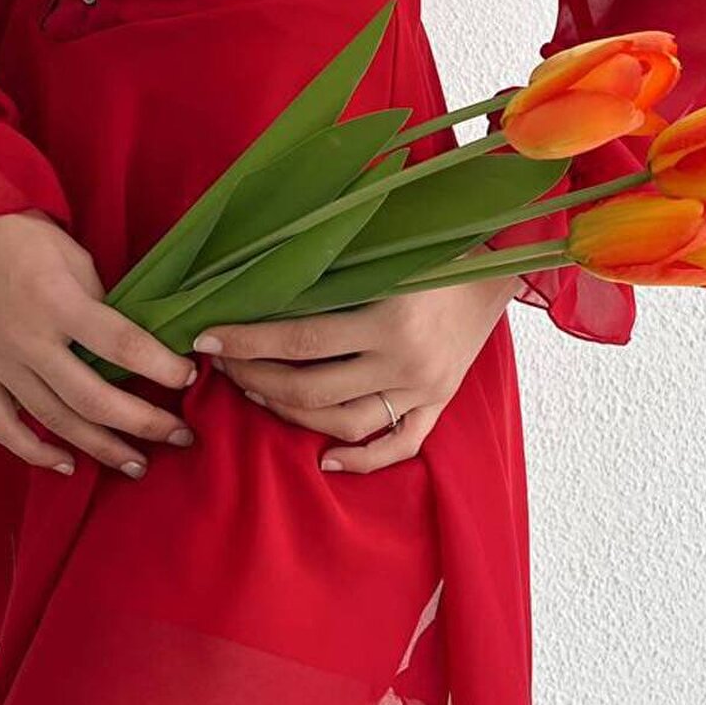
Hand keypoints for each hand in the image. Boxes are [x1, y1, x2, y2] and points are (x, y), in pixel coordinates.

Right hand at [0, 210, 197, 477]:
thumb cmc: (16, 231)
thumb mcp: (72, 256)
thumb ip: (99, 304)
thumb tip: (129, 346)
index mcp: (56, 301)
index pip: (121, 344)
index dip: (161, 366)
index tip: (188, 377)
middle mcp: (26, 339)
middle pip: (92, 398)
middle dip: (143, 423)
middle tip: (180, 436)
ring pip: (53, 420)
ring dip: (99, 447)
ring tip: (136, 463)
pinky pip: (2, 424)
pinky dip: (33, 451)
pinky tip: (66, 464)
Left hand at [196, 275, 523, 474]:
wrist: (500, 262)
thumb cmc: (433, 245)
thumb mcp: (383, 249)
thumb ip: (330, 265)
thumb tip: (256, 272)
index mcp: (389, 319)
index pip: (299, 341)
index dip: (247, 342)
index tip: (206, 338)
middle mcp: (405, 362)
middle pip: (311, 389)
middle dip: (256, 378)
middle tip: (224, 363)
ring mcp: (424, 389)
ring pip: (343, 423)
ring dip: (290, 414)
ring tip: (257, 392)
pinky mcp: (439, 404)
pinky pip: (398, 446)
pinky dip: (360, 460)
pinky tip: (324, 460)